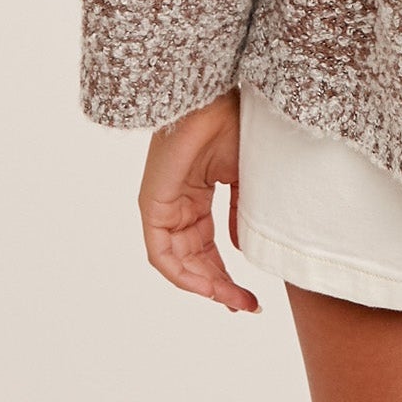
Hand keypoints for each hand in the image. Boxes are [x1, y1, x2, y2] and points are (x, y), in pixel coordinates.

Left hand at [137, 87, 260, 312]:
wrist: (214, 96)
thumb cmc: (231, 122)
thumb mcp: (243, 175)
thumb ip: (240, 212)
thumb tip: (239, 247)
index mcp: (196, 195)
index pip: (208, 246)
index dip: (228, 273)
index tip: (250, 296)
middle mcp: (177, 204)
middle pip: (194, 259)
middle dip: (220, 286)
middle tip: (245, 305)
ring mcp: (163, 206)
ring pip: (178, 262)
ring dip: (204, 285)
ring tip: (232, 299)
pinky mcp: (151, 205)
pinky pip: (160, 253)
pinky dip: (182, 273)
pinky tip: (207, 285)